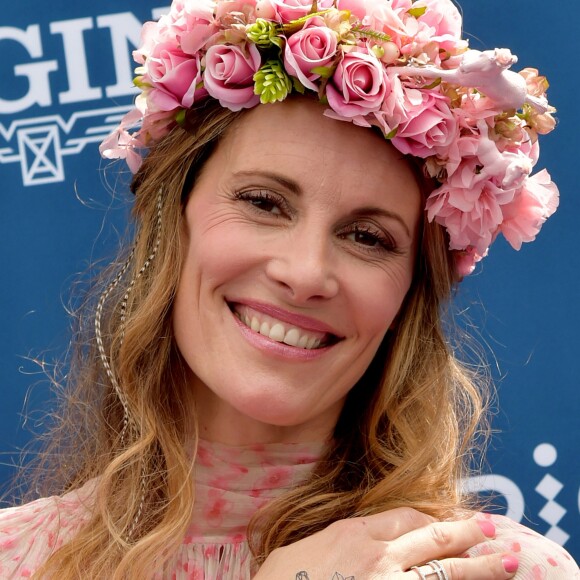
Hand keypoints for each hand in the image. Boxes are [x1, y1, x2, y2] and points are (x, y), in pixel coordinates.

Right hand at [254, 508, 518, 578]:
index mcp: (354, 534)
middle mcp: (377, 556)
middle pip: (432, 538)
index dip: (432, 518)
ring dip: (479, 567)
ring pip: (444, 572)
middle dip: (466, 533)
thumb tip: (355, 539)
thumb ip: (333, 540)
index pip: (405, 517)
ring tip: (508, 562)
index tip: (448, 520)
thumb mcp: (301, 550)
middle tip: (493, 530)